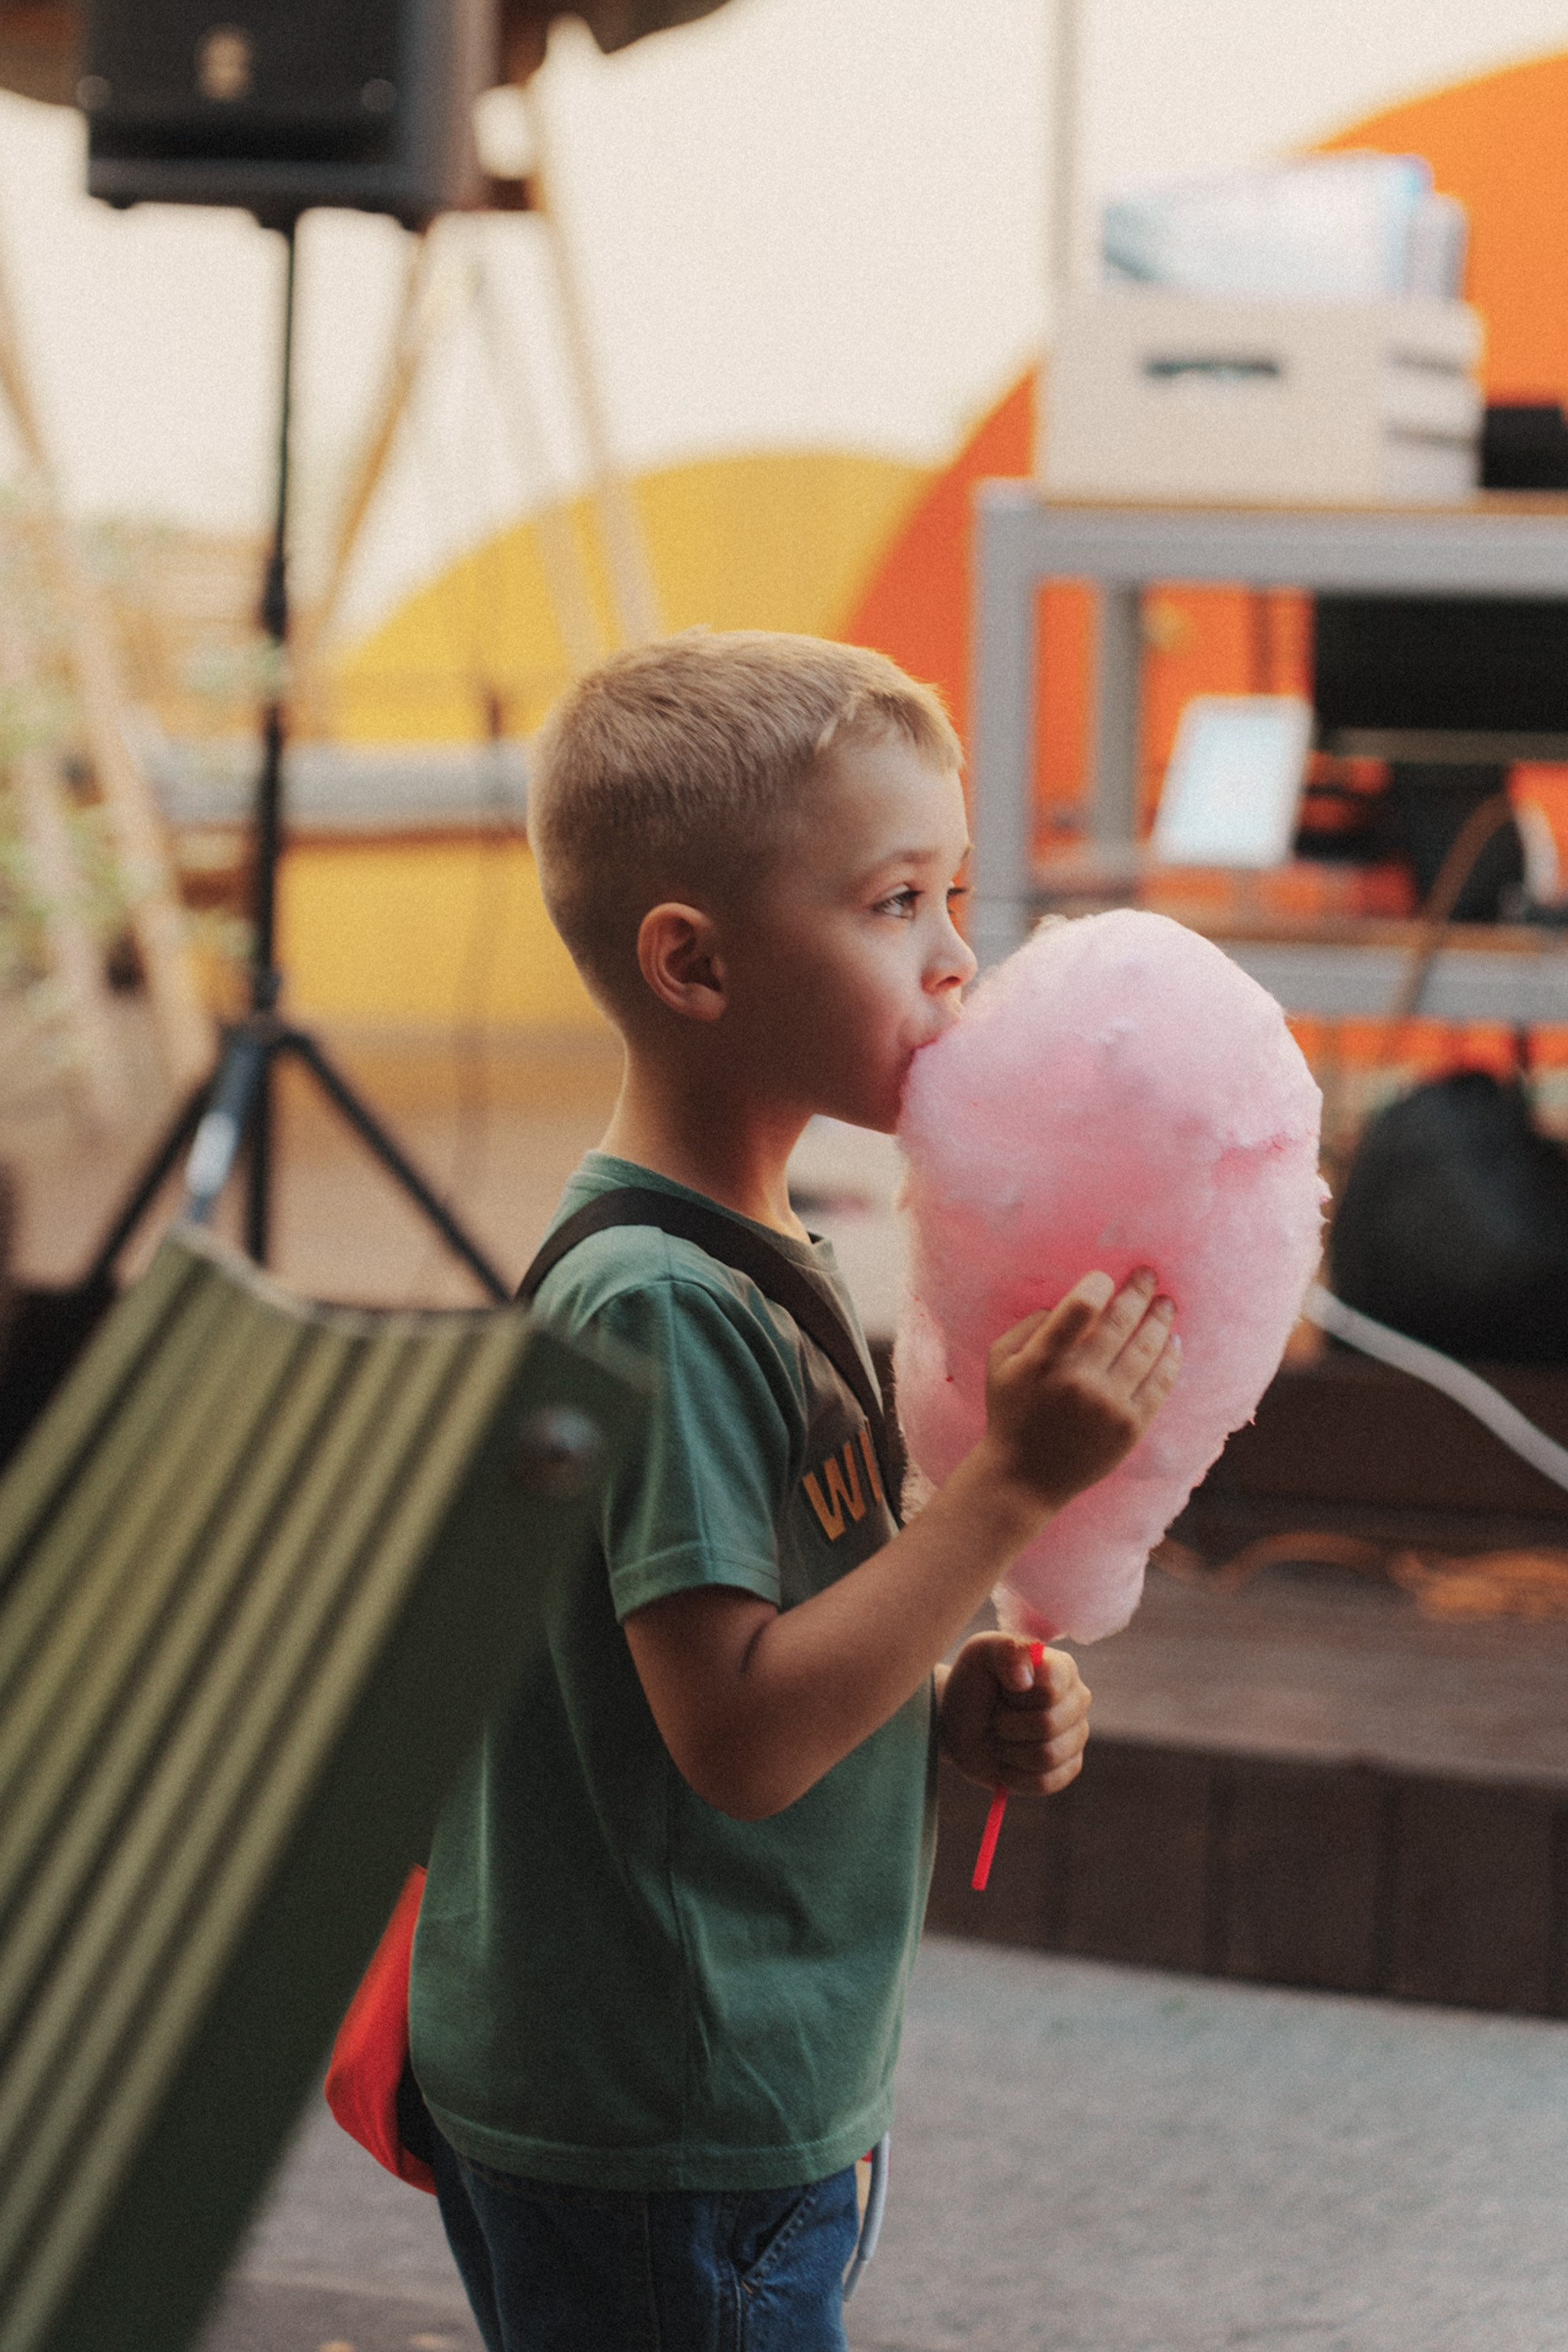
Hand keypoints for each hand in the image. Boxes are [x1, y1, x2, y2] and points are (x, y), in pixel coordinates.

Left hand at [937, 1633, 1089, 1793]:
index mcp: (1062, 1668)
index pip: (1049, 1690)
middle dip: (1007, 1725)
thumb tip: (1024, 1679)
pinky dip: (1014, 1776)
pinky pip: (1046, 1783)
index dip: (1016, 1696)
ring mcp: (1077, 1736)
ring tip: (999, 1738)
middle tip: (995, 1717)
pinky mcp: (1068, 1768)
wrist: (959, 1722)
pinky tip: (1006, 1762)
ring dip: (1009, 1751)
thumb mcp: (980, 1653)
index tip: (1002, 1689)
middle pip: (1048, 1725)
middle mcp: (1077, 1700)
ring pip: (1047, 1756)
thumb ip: (1006, 1651)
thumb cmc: (974, 1682)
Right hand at [982, 1268, 1179, 1513]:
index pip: (1081, 1307)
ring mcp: (1109, 1406)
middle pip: (1121, 1322)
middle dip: (1138, 1291)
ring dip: (1159, 1320)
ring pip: (1146, 1350)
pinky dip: (1170, 1359)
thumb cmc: (1011, 1412)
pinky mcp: (1131, 1428)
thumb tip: (1069, 1303)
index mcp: (1043, 1360)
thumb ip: (1030, 1325)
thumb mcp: (1000, 1362)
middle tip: (1148, 1274)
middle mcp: (1079, 1381)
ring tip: (1166, 1304)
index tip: (1106, 1278)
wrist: (1024, 1478)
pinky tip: (1173, 1342)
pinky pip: (1159, 1384)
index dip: (1098, 1285)